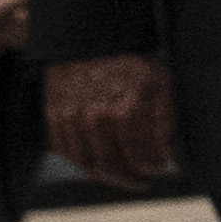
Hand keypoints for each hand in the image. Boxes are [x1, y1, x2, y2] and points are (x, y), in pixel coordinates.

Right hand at [44, 53, 173, 190]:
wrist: (91, 39)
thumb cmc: (130, 60)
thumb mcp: (160, 83)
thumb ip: (164, 120)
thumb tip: (166, 152)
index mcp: (126, 110)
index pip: (141, 156)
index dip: (153, 168)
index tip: (160, 169)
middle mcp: (95, 118)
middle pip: (112, 167)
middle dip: (130, 180)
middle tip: (143, 182)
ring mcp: (71, 119)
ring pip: (87, 163)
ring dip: (106, 176)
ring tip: (121, 177)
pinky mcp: (55, 116)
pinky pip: (66, 151)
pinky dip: (82, 163)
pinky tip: (97, 164)